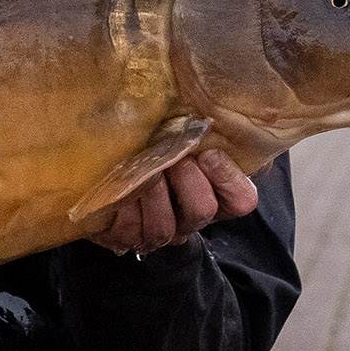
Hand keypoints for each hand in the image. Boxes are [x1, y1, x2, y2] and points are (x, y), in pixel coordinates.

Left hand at [89, 149, 257, 256]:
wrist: (107, 172)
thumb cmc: (150, 149)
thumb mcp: (179, 138)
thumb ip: (196, 133)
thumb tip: (203, 112)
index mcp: (213, 195)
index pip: (242, 200)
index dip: (228, 177)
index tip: (207, 153)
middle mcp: (188, 220)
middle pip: (203, 210)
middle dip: (187, 180)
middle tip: (174, 159)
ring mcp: (158, 233)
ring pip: (164, 227)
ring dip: (153, 193)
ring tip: (145, 171)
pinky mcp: (126, 238)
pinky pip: (129, 229)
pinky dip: (125, 205)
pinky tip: (121, 186)